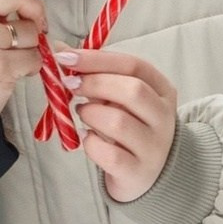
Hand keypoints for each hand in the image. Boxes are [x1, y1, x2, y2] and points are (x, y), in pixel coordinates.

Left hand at [56, 49, 176, 202]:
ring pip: (118, 122)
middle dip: (94, 83)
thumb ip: (96, 74)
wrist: (146, 174)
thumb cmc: (129, 127)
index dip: (97, 59)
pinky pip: (109, 154)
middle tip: (70, 84)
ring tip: (83, 113)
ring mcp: (153, 147)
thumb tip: (60, 49)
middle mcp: (163, 117)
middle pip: (132, 90)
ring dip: (90, 113)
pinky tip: (88, 137)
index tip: (66, 57)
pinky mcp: (138, 172)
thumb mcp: (120, 97)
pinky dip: (90, 143)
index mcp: (162, 90)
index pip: (134, 65)